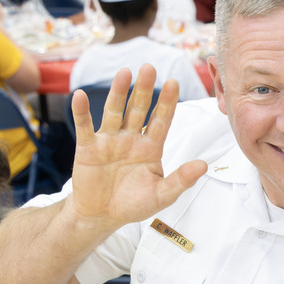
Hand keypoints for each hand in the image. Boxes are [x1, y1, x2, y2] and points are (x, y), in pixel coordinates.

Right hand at [68, 64, 207, 231]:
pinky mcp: (88, 148)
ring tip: (125, 72)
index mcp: (150, 148)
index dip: (167, 102)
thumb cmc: (134, 205)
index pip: (161, 120)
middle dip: (144, 89)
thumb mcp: (162, 195)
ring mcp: (109, 141)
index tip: (173, 82)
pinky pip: (84, 127)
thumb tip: (204, 165)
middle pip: (138, 110)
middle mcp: (131, 139)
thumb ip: (181, 180)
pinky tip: (80, 96)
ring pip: (114, 112)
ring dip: (118, 92)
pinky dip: (81, 112)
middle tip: (150, 68)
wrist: (102, 216)